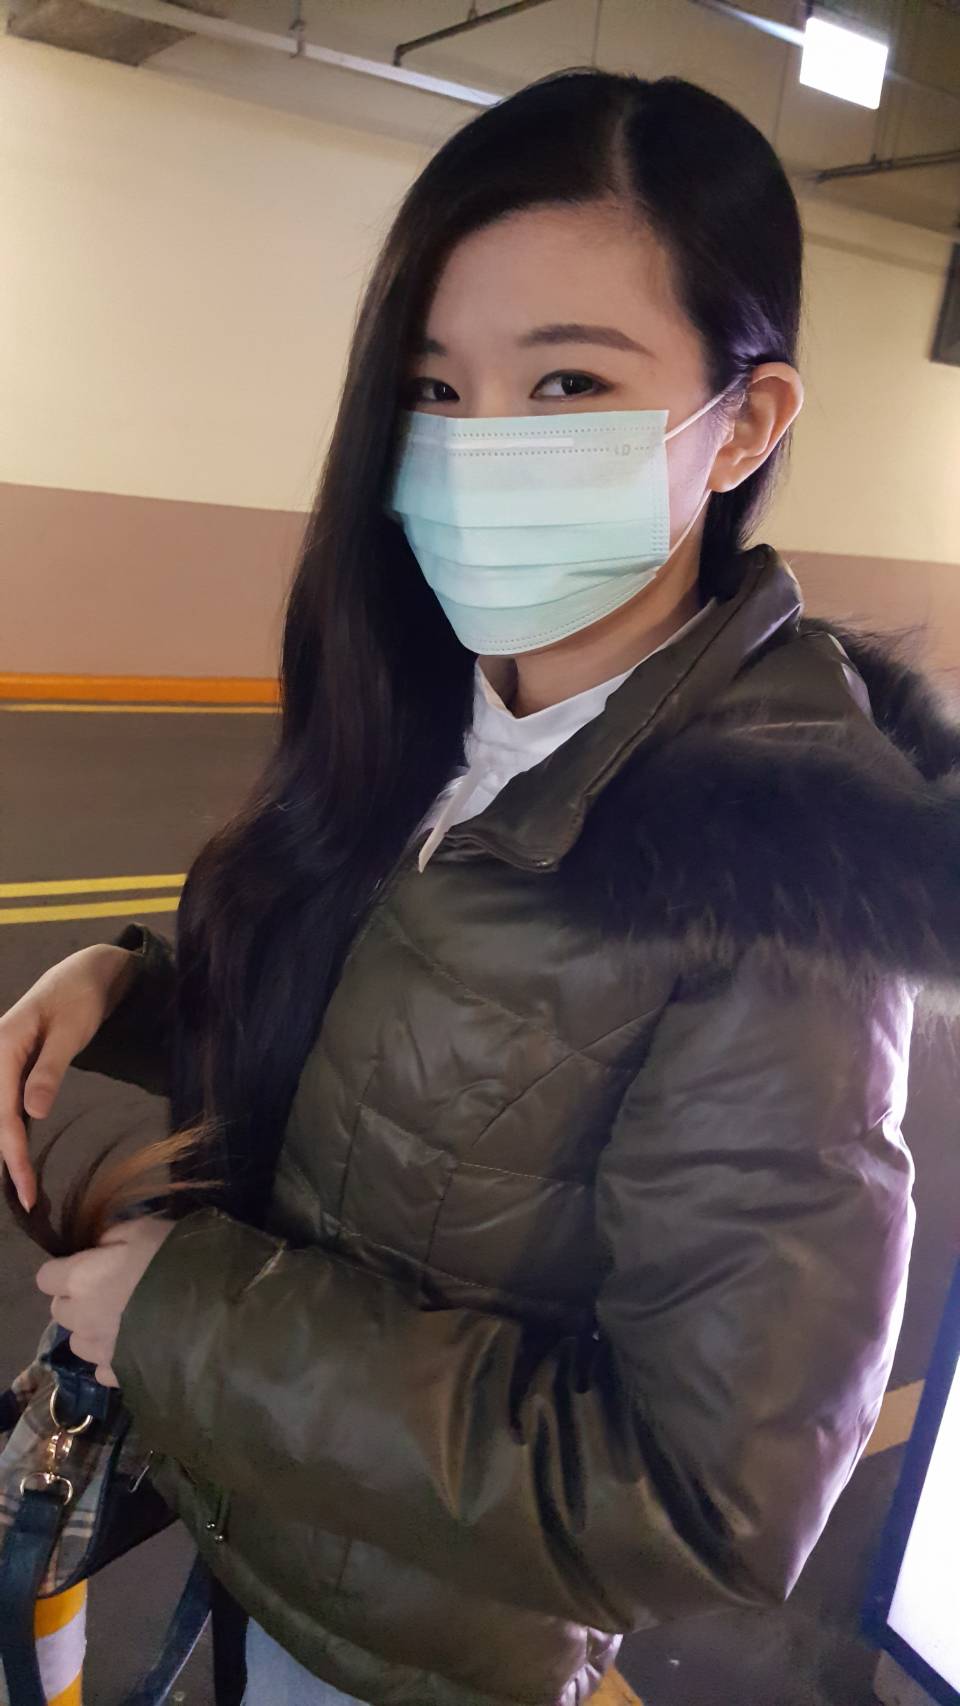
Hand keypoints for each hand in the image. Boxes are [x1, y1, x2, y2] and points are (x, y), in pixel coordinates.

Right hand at [0, 944, 140, 1210]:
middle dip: (7, 1159)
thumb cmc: (78, 998)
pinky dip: (12, 1131)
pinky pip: (5, 1106)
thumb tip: (33, 1114)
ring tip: (23, 1185)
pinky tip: (19, 1154)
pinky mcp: (10, 1068)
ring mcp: (0, 1062)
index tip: (25, 1189)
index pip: (3, 1113)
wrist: (81, 975)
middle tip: (26, 1198)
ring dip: (8, 1148)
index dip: (13, 1155)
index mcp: (3, 1046)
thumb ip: (50, 1070)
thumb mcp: (72, 1032)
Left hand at [35, 1215, 176, 1386]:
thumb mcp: (144, 1229)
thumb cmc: (174, 1260)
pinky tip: (136, 1344)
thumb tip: (97, 1245)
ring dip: (92, 1330)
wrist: (210, 1311)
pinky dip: (112, 1357)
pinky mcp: (119, 1375)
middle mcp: (81, 1319)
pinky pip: (102, 1367)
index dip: (64, 1269)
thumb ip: (111, 1235)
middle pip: (60, 1310)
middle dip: (78, 1299)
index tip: (90, 1264)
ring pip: (78, 1341)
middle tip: (112, 1289)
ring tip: (125, 1319)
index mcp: (80, 1280)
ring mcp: (98, 1352)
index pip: (45, 1277)